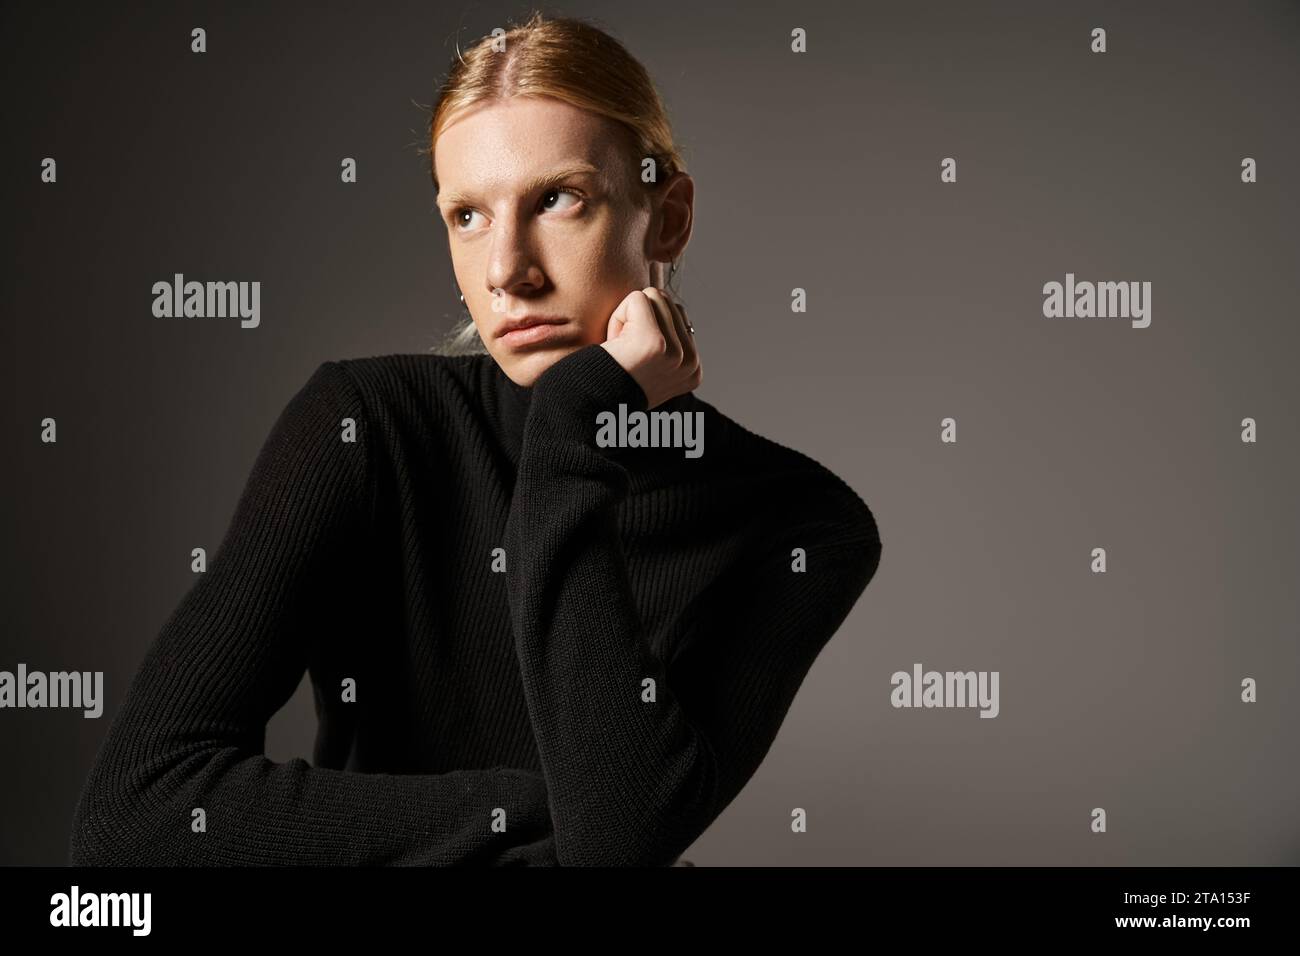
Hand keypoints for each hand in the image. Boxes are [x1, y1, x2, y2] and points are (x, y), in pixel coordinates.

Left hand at [600, 287, 701, 408]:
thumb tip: (667, 301)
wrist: (586, 405)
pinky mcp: (656, 342)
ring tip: (620, 349)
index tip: (635, 359)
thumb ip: (666, 337)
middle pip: (668, 302)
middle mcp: (690, 364)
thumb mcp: (650, 362)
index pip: (678, 315)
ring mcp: (676, 354)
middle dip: (639, 319)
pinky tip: (615, 345)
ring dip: (628, 318)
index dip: (648, 326)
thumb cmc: (608, 379)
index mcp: (694, 369)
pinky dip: (618, 317)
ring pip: (655, 297)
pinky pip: (638, 298)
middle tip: (624, 352)